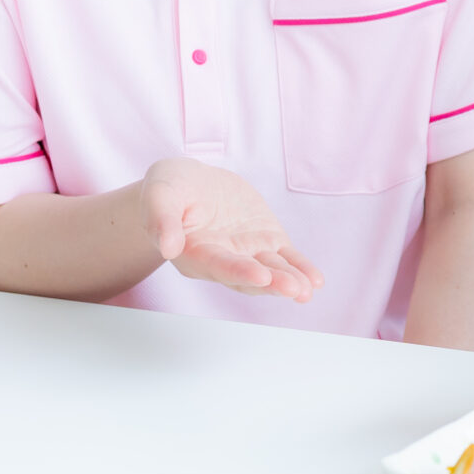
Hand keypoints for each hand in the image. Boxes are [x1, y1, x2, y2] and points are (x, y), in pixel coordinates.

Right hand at [140, 157, 323, 300]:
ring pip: (270, 270)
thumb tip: (167, 246)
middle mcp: (221, 259)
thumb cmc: (170, 188)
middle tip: (293, 289)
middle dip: (272, 283)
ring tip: (307, 289)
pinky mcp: (266, 241)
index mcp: (193, 252)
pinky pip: (285, 258)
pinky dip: (300, 268)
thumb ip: (161, 218)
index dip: (238, 272)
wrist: (190, 184)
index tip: (259, 276)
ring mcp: (246, 252)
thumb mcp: (159, 192)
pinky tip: (314, 281)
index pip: (217, 265)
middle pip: (248, 275)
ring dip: (289, 280)